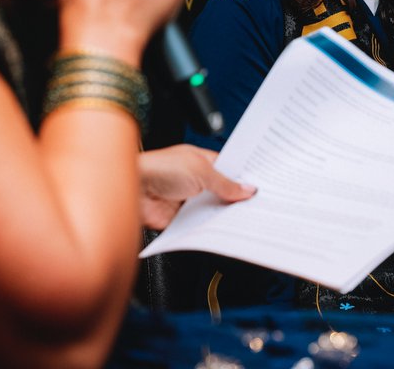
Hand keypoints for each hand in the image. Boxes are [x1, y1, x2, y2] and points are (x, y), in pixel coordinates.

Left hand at [138, 145, 255, 229]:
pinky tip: (221, 231)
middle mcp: (195, 181)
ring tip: (244, 220)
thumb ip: (225, 183)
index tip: (260, 187)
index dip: (243, 178)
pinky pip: (200, 226)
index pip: (228, 170)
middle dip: (236, 199)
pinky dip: (209, 229)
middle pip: (221, 193)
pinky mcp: (180, 220)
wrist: (133, 188)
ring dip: (223, 216)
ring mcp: (187, 201)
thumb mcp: (201, 170)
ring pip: (212, 211)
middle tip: (256, 206)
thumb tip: (246, 188)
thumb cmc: (158, 169)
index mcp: (200, 162)